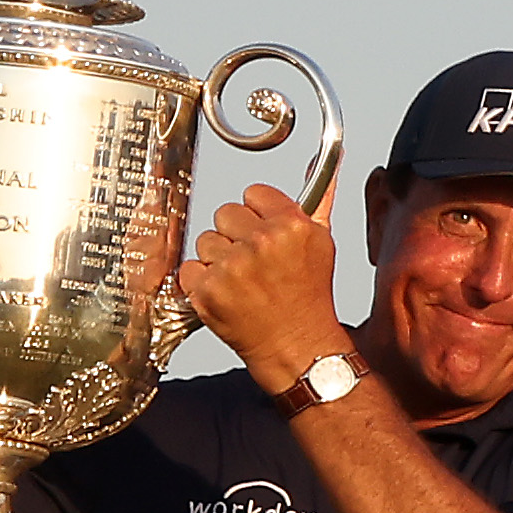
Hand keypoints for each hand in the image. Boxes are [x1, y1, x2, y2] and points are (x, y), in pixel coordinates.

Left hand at [178, 177, 343, 394]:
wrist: (297, 348)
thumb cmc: (309, 300)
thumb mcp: (322, 244)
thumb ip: (317, 200)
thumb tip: (321, 164)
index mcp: (290, 225)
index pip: (253, 194)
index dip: (257, 215)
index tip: (263, 235)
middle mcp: (260, 243)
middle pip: (225, 213)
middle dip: (236, 236)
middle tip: (253, 264)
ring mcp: (231, 268)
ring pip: (205, 240)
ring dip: (218, 260)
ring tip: (241, 283)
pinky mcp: (207, 291)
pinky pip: (190, 269)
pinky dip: (202, 283)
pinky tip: (226, 295)